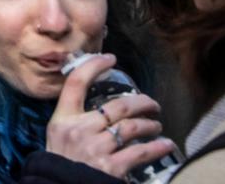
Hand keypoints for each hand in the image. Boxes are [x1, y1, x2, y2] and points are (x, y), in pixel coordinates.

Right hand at [46, 54, 175, 177]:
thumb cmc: (62, 162)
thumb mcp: (58, 136)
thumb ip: (75, 120)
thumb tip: (102, 107)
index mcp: (62, 119)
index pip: (76, 82)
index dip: (94, 66)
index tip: (110, 58)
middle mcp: (79, 129)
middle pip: (116, 106)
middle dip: (141, 102)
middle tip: (152, 104)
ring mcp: (95, 147)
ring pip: (132, 127)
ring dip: (150, 125)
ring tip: (156, 126)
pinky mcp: (110, 166)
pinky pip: (140, 152)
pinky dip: (157, 147)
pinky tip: (166, 145)